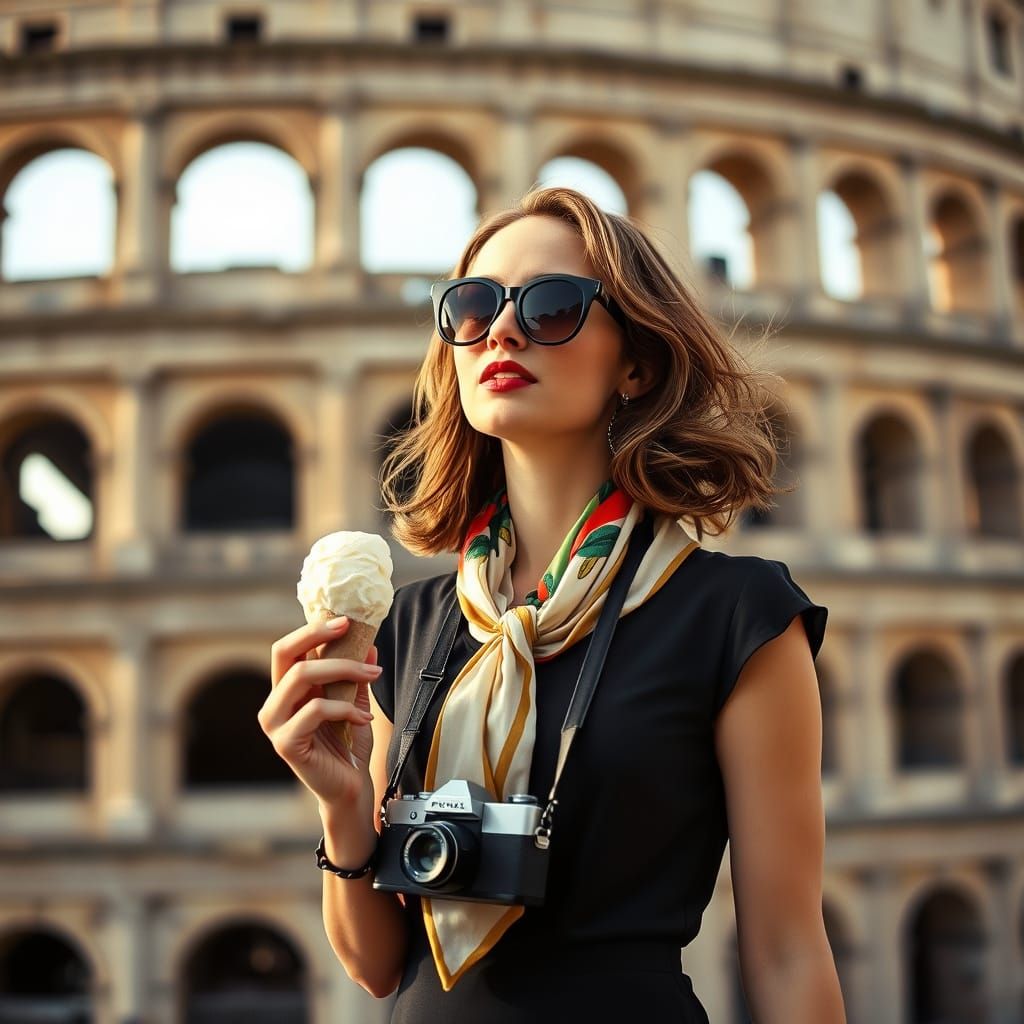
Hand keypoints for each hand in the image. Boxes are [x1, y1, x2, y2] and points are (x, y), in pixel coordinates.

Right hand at [260, 616, 382, 812]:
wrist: (350, 788)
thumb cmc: (348, 746)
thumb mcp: (355, 701)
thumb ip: (356, 675)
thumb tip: (370, 642)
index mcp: (287, 691)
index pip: (287, 648)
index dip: (312, 629)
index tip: (346, 620)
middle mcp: (275, 704)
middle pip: (285, 653)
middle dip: (318, 636)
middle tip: (353, 631)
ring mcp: (276, 724)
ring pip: (300, 676)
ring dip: (342, 669)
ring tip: (373, 675)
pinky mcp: (286, 744)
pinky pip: (315, 711)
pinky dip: (345, 708)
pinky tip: (363, 717)